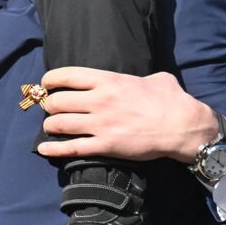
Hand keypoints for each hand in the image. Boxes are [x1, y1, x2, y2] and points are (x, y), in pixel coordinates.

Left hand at [35, 67, 219, 163]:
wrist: (181, 126)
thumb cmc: (170, 100)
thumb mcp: (154, 78)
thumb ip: (140, 77)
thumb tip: (145, 80)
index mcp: (107, 80)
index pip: (66, 75)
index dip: (50, 80)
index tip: (46, 84)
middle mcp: (99, 100)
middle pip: (57, 101)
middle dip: (49, 105)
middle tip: (50, 108)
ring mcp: (100, 124)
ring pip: (60, 124)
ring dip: (50, 125)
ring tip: (50, 126)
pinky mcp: (105, 146)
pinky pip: (72, 147)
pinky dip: (54, 149)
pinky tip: (44, 149)